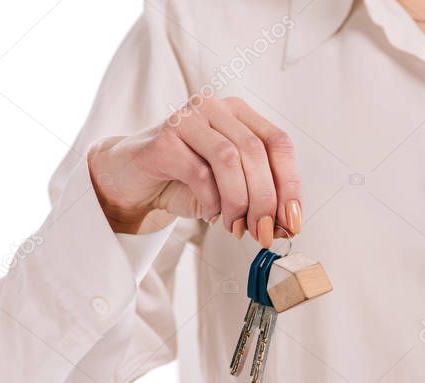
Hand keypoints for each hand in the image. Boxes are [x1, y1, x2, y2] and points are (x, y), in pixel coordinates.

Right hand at [87, 95, 301, 245]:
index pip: (278, 143)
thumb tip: (285, 224)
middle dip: (265, 200)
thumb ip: (258, 196)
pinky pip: (198, 172)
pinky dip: (211, 201)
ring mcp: (187, 118)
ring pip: (228, 158)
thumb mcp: (230, 187)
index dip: (290, 184)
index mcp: (239, 114)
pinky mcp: (163, 140)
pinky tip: (210, 215)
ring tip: (236, 227)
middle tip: (264, 233)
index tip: (292, 220)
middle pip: (255, 152)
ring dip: (239, 201)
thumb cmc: (186, 181)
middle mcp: (214, 108)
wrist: (132, 180)